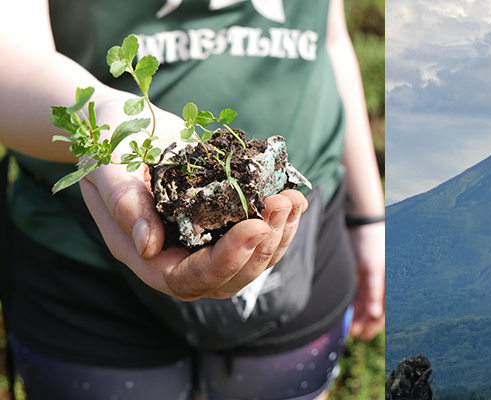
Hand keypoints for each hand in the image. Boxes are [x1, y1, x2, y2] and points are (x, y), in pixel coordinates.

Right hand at [79, 162, 307, 300]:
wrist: (125, 125)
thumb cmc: (109, 144)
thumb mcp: (107, 168)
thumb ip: (123, 205)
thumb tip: (149, 247)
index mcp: (141, 252)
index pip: (185, 279)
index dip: (224, 261)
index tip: (255, 227)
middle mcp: (175, 256)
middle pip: (226, 278)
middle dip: (261, 246)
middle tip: (282, 205)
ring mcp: (203, 243)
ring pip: (250, 263)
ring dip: (280, 235)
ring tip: (293, 199)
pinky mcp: (224, 225)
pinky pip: (259, 239)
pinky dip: (282, 223)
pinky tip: (294, 197)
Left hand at [348, 221, 384, 338]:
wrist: (360, 223)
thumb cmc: (372, 244)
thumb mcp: (373, 269)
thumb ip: (375, 292)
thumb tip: (377, 314)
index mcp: (390, 282)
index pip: (385, 309)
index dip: (376, 324)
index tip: (364, 335)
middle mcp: (381, 283)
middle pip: (375, 309)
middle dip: (365, 322)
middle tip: (354, 333)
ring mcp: (371, 279)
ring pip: (365, 303)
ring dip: (358, 315)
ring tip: (349, 326)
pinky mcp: (361, 274)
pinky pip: (358, 294)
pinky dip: (353, 304)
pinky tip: (347, 312)